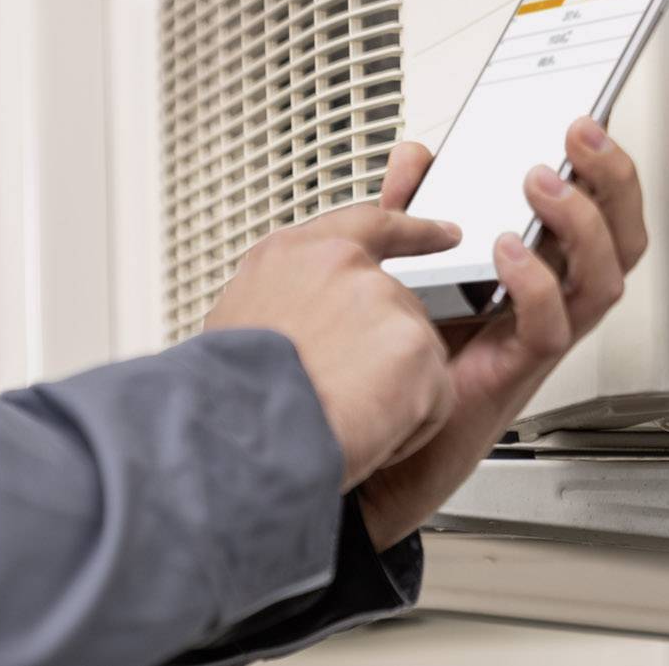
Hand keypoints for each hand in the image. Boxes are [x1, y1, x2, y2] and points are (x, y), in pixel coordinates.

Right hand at [204, 203, 460, 490]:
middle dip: (382, 357)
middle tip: (341, 396)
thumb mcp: (233, 329)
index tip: (443, 234)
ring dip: (389, 396)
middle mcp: (341, 266)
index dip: (410, 231)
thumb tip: (295, 325)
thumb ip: (283, 308)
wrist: (237, 442)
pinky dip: (409, 431)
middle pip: (397, 308)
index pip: (365, 226)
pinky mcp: (414, 344)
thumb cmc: (225, 402)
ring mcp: (382, 300)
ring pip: (415, 357)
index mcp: (290, 256)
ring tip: (338, 419)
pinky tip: (364, 437)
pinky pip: (434, 399)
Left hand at [354, 119, 648, 548]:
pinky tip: (507, 253)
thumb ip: (410, 210)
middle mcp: (547, 300)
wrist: (371, 448)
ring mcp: (536, 336)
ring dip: (584, 223)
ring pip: (604, 278)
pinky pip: (551, 329)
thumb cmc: (399, 363)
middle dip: (613, 178)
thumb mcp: (404, 267)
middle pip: (620, 236)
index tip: (594, 113)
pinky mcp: (512, 372)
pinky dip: (537, 286)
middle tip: (583, 132)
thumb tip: (417, 157)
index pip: (593, 209)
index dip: (605, 163)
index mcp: (531, 268)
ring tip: (544, 181)